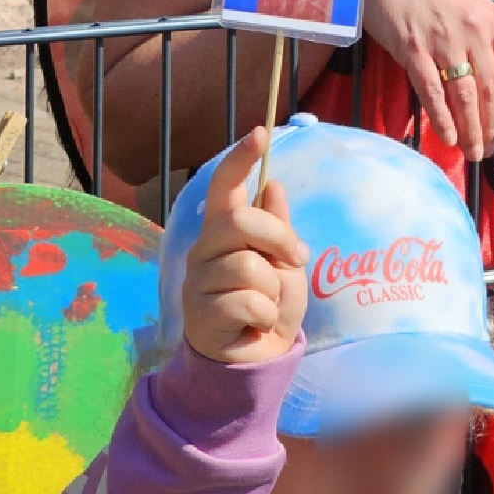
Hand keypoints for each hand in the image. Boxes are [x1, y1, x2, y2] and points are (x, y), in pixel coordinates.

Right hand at [181, 128, 308, 365]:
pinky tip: (254, 324)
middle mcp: (204, 249)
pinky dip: (264, 314)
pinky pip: (247, 301)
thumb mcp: (286, 263)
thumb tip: (273, 185)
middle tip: (295, 259)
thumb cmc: (271, 304)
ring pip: (248, 266)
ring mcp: (198, 281)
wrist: (260, 358)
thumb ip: (277, 228)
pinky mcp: (199, 314)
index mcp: (224, 230)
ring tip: (266, 303)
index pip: (225, 186)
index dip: (240, 160)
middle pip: (240, 220)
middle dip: (278, 238)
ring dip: (273, 289)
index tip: (259, 134)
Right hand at [361, 0, 493, 164]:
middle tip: (492, 151)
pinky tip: (448, 138)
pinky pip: (431, 92)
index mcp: (491, 18)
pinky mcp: (412, 50)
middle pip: (491, 90)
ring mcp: (441, 41)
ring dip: (471, 130)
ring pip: (464, 96)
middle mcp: (471, 31)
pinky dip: (441, 119)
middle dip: (493, 126)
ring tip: (473, 154)